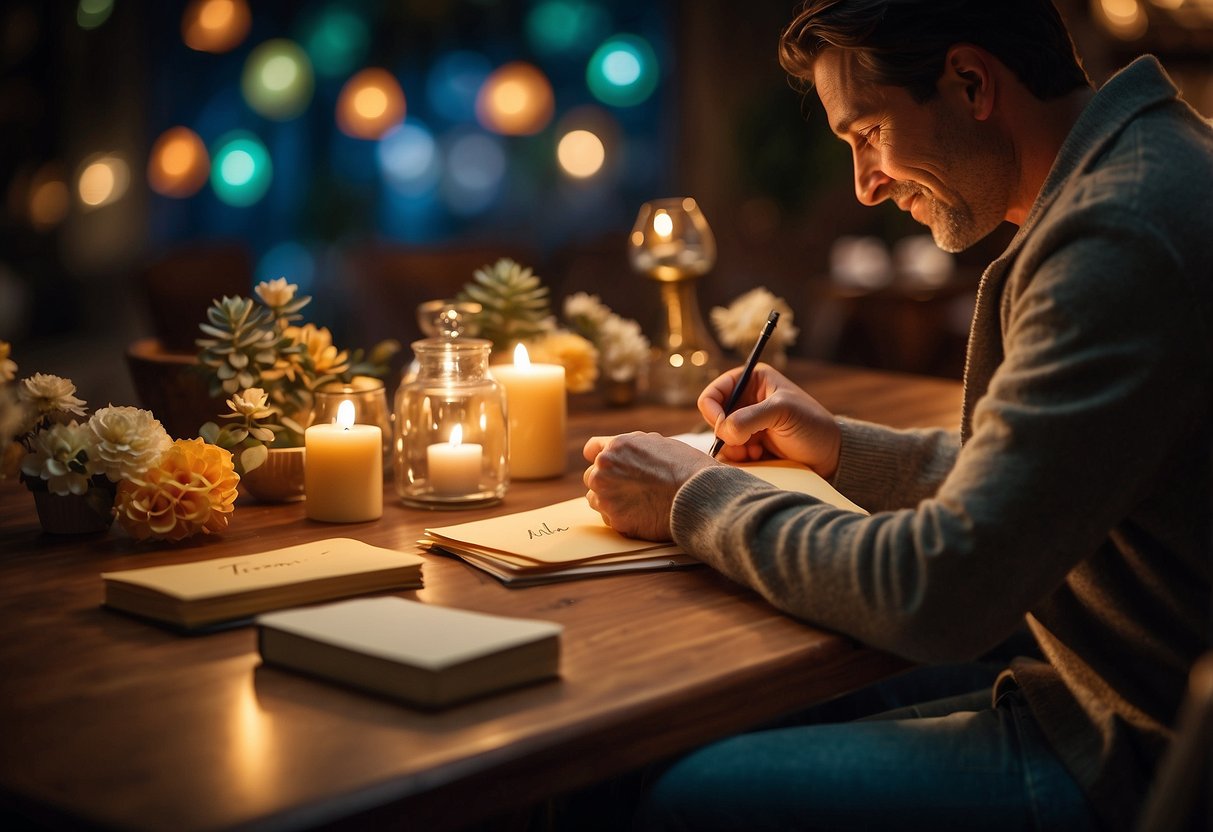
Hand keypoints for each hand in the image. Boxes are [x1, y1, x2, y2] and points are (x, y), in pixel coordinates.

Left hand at [582, 432, 717, 539]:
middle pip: (592, 477)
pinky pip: (609, 519)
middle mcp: (603, 471)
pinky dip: (622, 518)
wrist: (697, 494)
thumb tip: (618, 452)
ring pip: (596, 499)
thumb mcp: (656, 442)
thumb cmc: (685, 466)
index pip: (591, 450)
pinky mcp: (615, 521)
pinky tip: (642, 514)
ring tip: (638, 501)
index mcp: (614, 448)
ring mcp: (606, 497)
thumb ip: (631, 447)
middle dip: (608, 481)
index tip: (611, 466)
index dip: (603, 458)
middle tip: (632, 488)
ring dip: (611, 501)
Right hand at [699, 363, 841, 478]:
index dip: (713, 411)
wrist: (830, 456)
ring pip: (720, 438)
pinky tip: (760, 457)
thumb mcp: (783, 412)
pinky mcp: (749, 445)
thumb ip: (750, 418)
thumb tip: (724, 431)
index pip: (714, 393)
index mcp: (752, 381)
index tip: (725, 428)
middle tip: (745, 443)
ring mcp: (747, 424)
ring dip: (733, 448)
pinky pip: (730, 453)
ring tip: (755, 451)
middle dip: (726, 432)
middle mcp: (746, 401)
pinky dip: (740, 458)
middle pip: (714, 418)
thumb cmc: (812, 426)